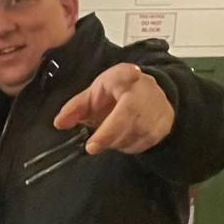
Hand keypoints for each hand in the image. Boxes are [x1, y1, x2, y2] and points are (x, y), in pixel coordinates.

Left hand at [53, 63, 174, 155]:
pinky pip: (145, 141)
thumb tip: (59, 123)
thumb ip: (75, 109)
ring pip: (137, 131)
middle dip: (108, 134)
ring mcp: (158, 107)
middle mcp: (144, 89)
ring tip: (108, 138)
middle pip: (129, 114)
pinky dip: (130, 146)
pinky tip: (123, 138)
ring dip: (117, 142)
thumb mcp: (93, 95)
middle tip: (92, 146)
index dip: (124, 84)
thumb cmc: (116, 94)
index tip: (122, 93)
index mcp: (123, 76)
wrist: (149, 96)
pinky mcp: (165, 124)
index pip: (125, 77)